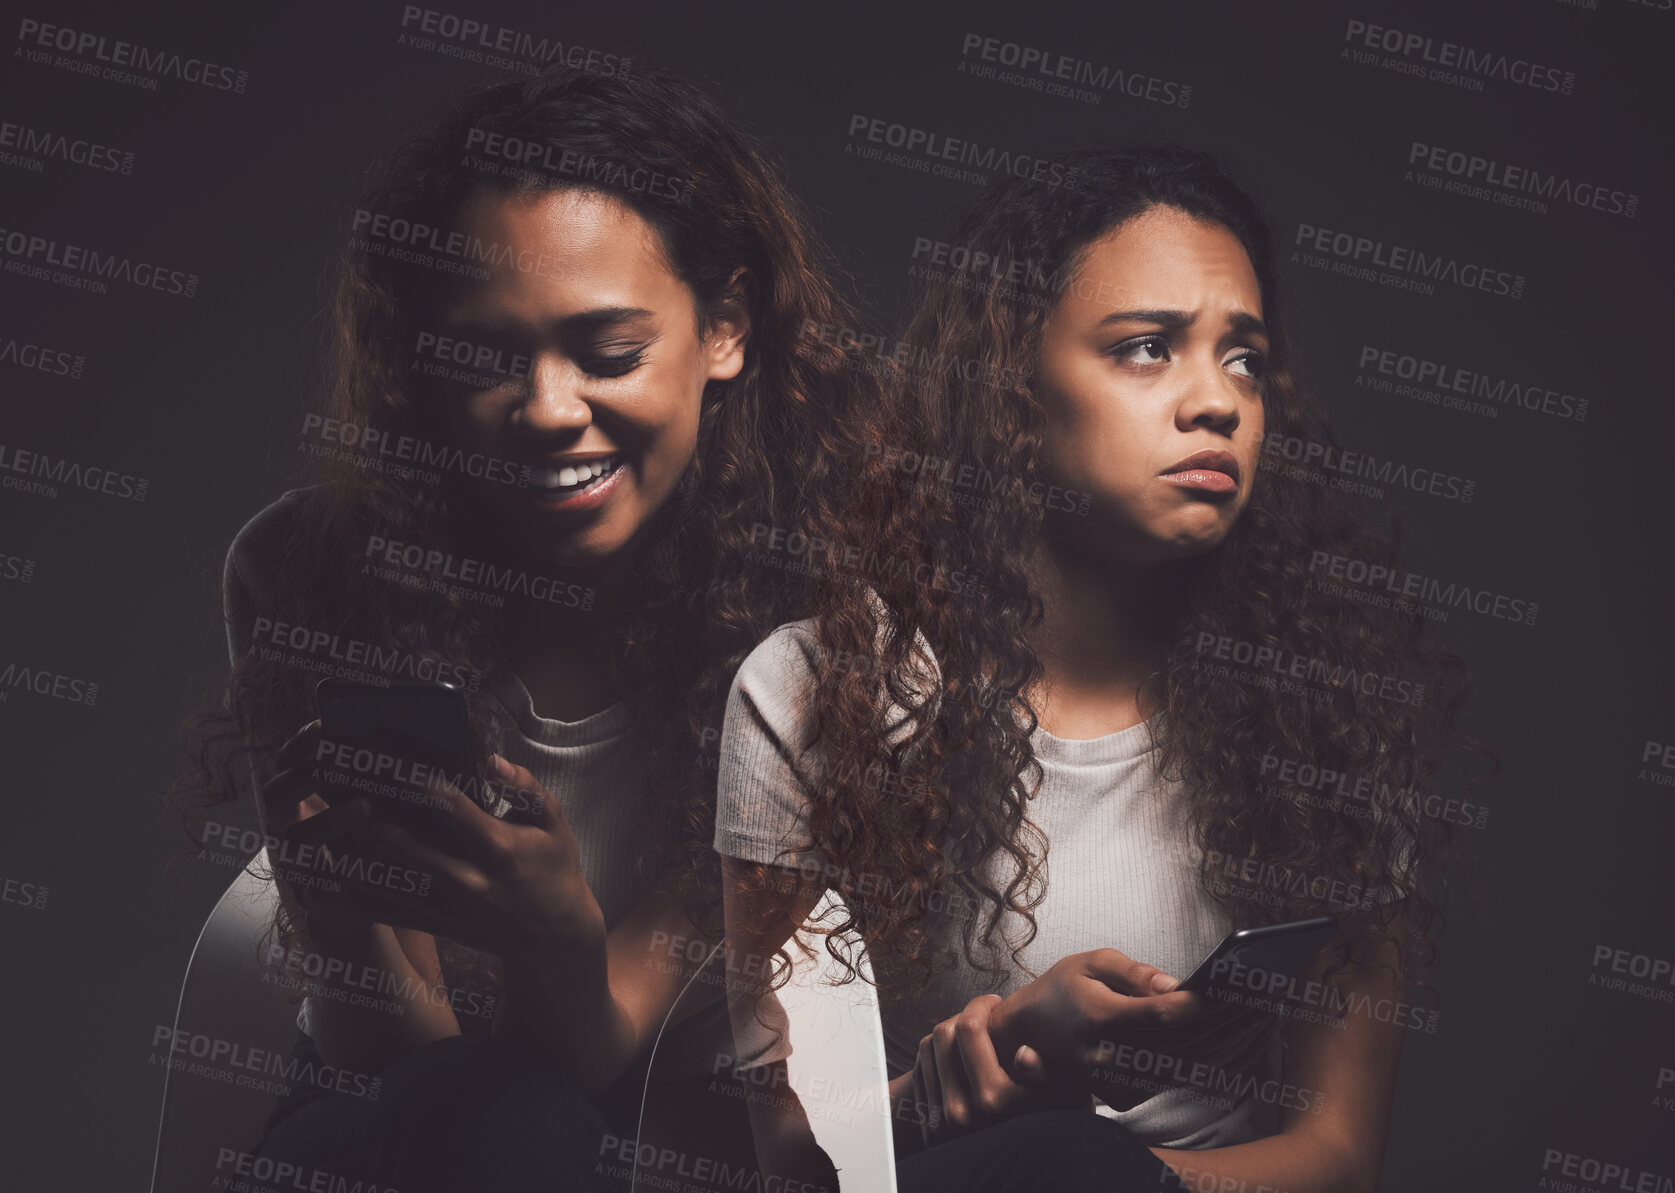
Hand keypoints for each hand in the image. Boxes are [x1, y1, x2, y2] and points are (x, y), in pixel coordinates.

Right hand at [258, 719, 396, 939]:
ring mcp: (294, 864)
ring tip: (365, 805)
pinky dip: (348, 865)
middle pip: (275, 795)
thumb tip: (397, 736)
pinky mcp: (315, 897)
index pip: (283, 764)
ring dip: (329, 820)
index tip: (322, 725)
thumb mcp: (365, 804)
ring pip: (296, 840)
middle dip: (304, 775)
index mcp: (295, 801)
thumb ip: (366, 777)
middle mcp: (284, 830)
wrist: (363, 906)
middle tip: (338, 762)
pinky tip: (375, 853)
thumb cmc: (367, 842)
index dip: (298, 744)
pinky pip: (322, 881)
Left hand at [326, 753, 607, 963]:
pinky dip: (361, 892)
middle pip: (407, 848)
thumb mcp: (554, 822)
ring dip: (358, 856)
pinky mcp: (441, 927)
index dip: (418, 784)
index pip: (451, 809)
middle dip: (371, 820)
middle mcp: (471, 880)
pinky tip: (339, 869)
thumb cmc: (555, 867)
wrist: (556, 938)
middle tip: (342, 793)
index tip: (391, 762)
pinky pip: (390, 912)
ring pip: (391, 882)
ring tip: (331, 827)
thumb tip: (491, 761)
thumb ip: (525, 787)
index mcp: (499, 847)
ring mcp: (452, 908)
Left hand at [907, 994, 1090, 1148]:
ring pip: (928, 1049)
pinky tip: (963, 1064)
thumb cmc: (1054, 1120)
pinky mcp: (930, 1130)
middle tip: (985, 1020)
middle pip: (943, 1034)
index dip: (980, 1005)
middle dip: (964, 1018)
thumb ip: (1045, 1072)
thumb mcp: (1066, 1095)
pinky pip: (920, 1073)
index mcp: (993, 1098)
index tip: (995, 1003)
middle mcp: (961, 1113)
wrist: (1028, 1168)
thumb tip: (1024, 1054)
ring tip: (975, 1041)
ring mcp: (942, 1123)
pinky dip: (938, 1059)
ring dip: (950, 1038)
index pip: (968, 1029)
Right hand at [986, 948, 1274, 1111]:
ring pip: (1183, 1069)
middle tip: (1257, 1003)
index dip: (1199, 1005)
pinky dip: (1206, 1065)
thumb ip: (1134, 972)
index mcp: (1098, 1017)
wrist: (1029, 1030)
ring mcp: (1114, 1082)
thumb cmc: (1064, 987)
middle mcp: (1106, 1057)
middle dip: (1223, 1024)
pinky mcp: (1122, 1097)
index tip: (1229, 990)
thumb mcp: (1092, 961)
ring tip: (1254, 1022)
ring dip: (1223, 1047)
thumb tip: (1174, 985)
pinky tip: (1232, 1044)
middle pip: (1180, 1045)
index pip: (1162, 1015)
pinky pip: (1173, 1082)